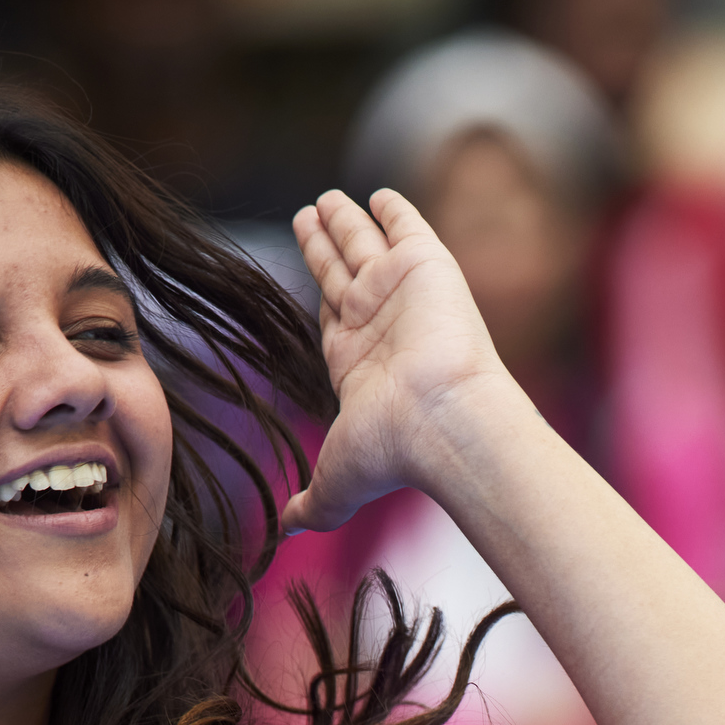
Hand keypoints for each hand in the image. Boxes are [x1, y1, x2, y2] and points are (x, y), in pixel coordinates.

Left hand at [285, 187, 531, 531]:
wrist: (442, 420)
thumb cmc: (392, 451)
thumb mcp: (334, 481)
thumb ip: (310, 499)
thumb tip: (282, 529)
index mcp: (356, 362)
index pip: (332, 319)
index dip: (322, 297)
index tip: (309, 276)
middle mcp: (378, 323)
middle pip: (341, 274)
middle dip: (324, 248)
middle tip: (307, 217)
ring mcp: (400, 293)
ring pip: (362, 246)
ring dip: (343, 222)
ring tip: (323, 200)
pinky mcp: (426, 265)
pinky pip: (405, 226)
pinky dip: (393, 209)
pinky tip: (377, 194)